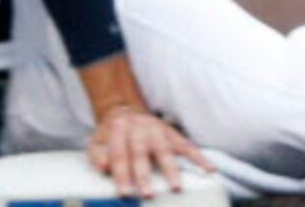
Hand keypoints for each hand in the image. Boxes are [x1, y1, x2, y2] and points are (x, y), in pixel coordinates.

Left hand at [87, 103, 209, 199]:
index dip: (122, 174)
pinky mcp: (172, 132)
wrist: (124, 111)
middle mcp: (140, 126)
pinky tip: (208, 169)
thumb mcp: (96, 142)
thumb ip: (98, 156)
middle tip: (149, 193)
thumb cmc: (110, 134)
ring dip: (171, 168)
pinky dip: (198, 157)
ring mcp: (158, 128)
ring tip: (176, 186)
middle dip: (145, 174)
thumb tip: (104, 166)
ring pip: (165, 148)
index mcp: (119, 129)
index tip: (125, 193)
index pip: (119, 154)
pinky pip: (186, 144)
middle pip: (142, 151)